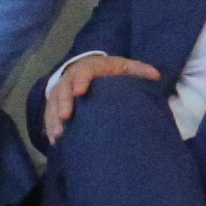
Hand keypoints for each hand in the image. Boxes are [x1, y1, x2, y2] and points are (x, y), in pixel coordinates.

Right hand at [44, 53, 158, 142]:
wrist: (83, 67)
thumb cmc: (106, 69)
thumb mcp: (123, 65)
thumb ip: (139, 69)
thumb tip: (156, 75)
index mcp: (87, 68)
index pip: (82, 73)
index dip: (80, 82)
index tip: (80, 93)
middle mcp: (69, 79)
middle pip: (63, 91)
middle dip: (63, 104)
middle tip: (66, 118)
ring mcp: (59, 91)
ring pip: (53, 104)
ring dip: (53, 119)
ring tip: (58, 134)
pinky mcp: (54, 103)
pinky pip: (48, 114)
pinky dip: (49, 127)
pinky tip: (54, 140)